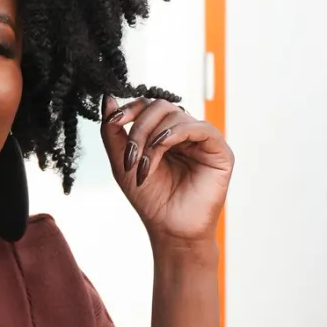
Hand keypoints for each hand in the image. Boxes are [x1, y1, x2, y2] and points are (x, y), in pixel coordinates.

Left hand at [100, 94, 232, 248]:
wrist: (169, 229)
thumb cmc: (150, 198)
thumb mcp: (122, 162)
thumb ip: (113, 132)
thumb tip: (107, 98)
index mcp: (164, 132)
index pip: (148, 106)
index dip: (130, 108)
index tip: (114, 120)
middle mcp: (185, 132)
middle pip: (160, 106)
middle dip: (139, 127)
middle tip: (129, 155)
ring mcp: (203, 140)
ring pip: (175, 114)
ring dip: (151, 137)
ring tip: (143, 166)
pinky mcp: (220, 150)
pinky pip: (199, 127)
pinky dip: (175, 133)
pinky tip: (161, 147)